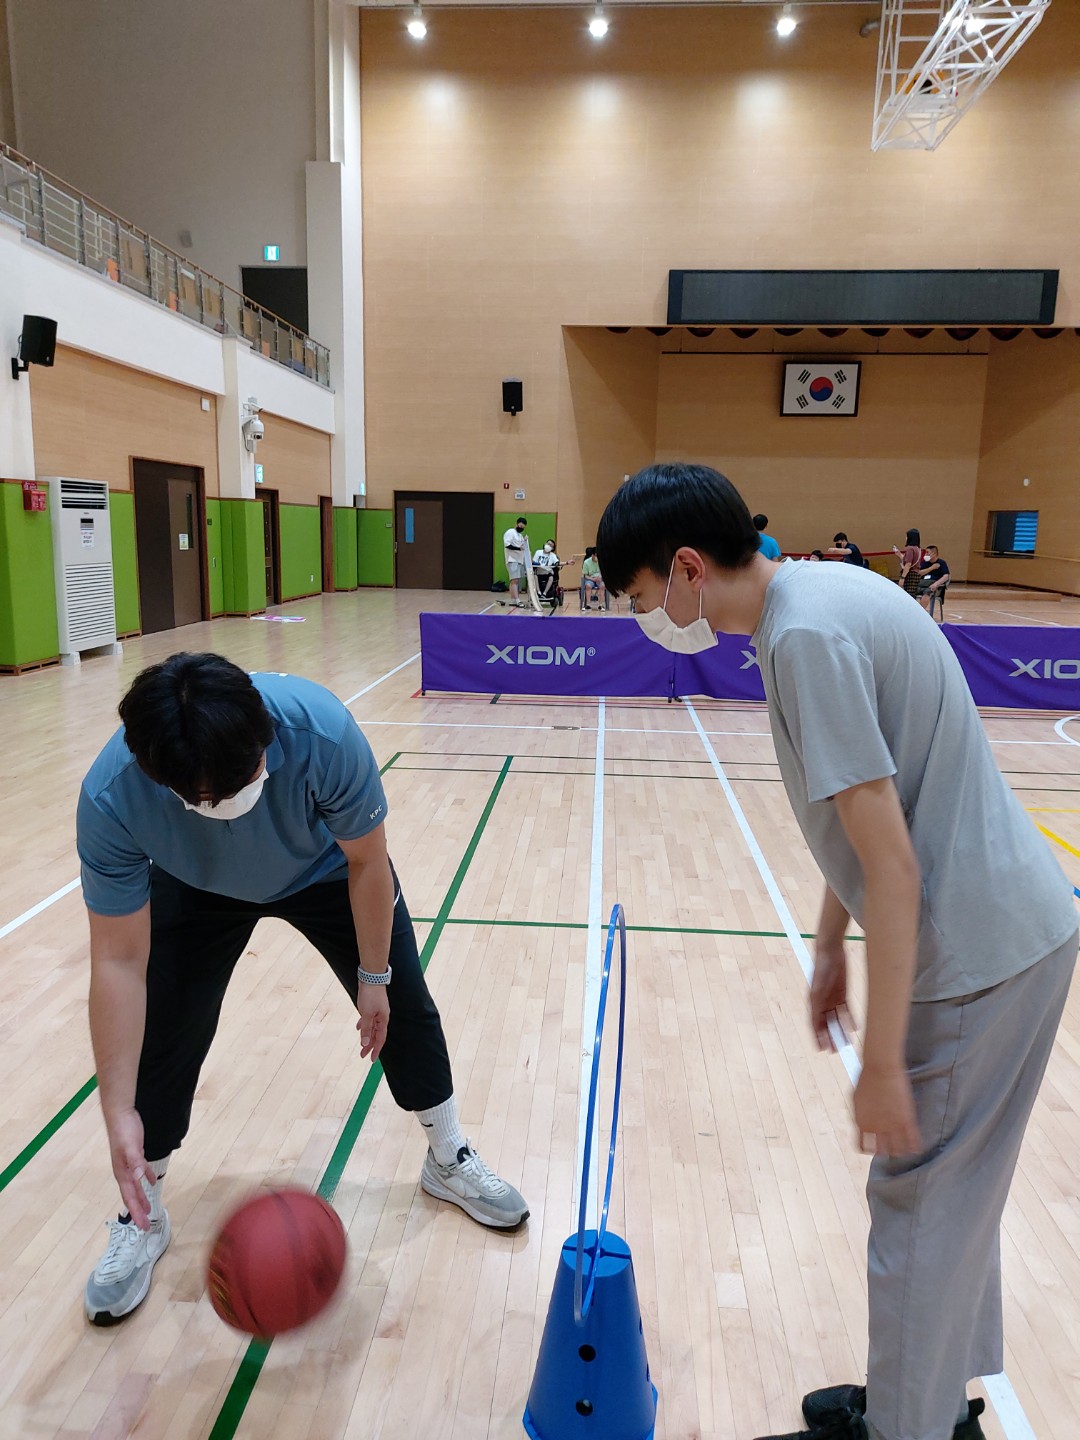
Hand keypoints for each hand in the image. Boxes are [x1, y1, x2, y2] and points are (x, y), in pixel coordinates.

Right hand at [106, 1107, 154, 1229]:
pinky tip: (152, 1181)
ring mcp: (128, 1163)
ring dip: (142, 1198)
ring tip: (149, 1209)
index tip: (143, 1226)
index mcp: (122, 1172)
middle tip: (146, 1225)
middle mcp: (124, 1171)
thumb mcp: (131, 1146)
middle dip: (138, 1211)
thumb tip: (139, 1178)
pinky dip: (145, 1178)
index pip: (130, 1198)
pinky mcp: (134, 1154)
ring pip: (135, 1186)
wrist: (120, 1112)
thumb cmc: (124, 1130)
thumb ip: (135, 1162)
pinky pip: (140, 1171)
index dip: (136, 1212)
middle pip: (132, 1196)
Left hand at [356, 983, 389, 1061]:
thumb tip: (366, 1043)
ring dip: (367, 1036)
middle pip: (376, 1035)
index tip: (371, 1059)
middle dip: (370, 1045)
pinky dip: (364, 1025)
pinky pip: (369, 1019)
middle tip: (362, 1055)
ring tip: (361, 1045)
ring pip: (373, 1027)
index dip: (376, 1050)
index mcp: (383, 1020)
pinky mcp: (372, 1006)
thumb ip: (367, 1029)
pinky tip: (359, 1027)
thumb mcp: (366, 1014)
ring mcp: (377, 1011)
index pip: (380, 1039)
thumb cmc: (370, 995)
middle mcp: (382, 1017)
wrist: (371, 977)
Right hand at [810, 941, 849, 1051]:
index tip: (821, 1049)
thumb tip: (815, 1022)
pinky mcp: (842, 993)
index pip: (814, 1024)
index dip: (817, 1037)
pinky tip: (854, 1027)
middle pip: (826, 1024)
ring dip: (840, 1031)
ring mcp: (833, 998)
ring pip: (837, 1019)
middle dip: (830, 1037)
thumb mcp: (818, 988)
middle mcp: (822, 1002)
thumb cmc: (821, 968)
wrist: (831, 951)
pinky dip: (849, 1019)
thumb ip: (817, 1004)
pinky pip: (846, 1010)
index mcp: (813, 1002)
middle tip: (835, 1050)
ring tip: (846, 1043)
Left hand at [853, 1063, 921, 1156]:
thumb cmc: (866, 1079)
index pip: (863, 1146)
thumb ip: (859, 1114)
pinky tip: (917, 1147)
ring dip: (900, 1151)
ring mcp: (892, 1125)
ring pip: (898, 1150)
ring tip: (903, 1149)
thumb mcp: (855, 1099)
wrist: (880, 1067)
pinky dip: (915, 1146)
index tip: (874, 1146)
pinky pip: (912, 1140)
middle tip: (889, 1148)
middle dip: (885, 1151)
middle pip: (881, 1152)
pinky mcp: (907, 1120)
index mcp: (861, 1123)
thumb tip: (861, 1124)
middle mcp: (876, 1128)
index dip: (869, 1147)